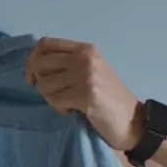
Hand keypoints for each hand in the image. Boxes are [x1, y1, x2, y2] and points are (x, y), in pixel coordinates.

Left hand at [24, 37, 143, 151]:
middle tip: (53, 94)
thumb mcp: (90, 71)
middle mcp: (85, 57)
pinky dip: (60, 109)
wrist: (133, 121)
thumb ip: (68, 64)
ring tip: (68, 104)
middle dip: (39, 82)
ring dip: (51, 98)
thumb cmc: (108, 98)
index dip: (32, 61)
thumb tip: (34, 67)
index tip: (33, 78)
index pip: (45, 44)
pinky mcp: (86, 95)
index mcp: (85, 49)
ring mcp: (86, 75)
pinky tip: (73, 111)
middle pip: (40, 63)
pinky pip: (55, 100)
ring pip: (44, 84)